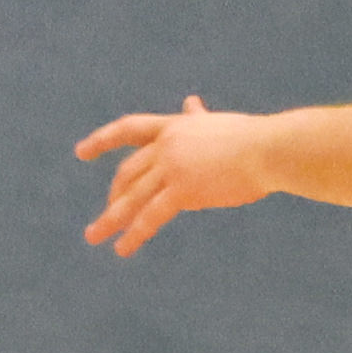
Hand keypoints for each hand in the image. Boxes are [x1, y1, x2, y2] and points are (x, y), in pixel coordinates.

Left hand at [72, 97, 277, 257]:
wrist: (270, 148)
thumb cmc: (254, 138)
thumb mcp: (218, 124)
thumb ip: (197, 119)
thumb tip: (190, 102)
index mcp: (174, 126)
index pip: (130, 129)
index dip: (103, 140)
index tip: (81, 151)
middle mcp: (167, 144)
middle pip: (128, 171)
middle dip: (113, 196)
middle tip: (103, 218)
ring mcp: (172, 166)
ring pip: (132, 196)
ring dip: (110, 219)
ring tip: (93, 237)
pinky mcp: (183, 189)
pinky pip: (151, 216)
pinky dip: (134, 234)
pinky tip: (122, 250)